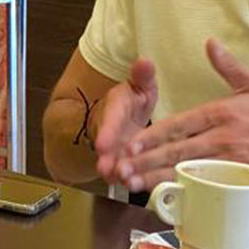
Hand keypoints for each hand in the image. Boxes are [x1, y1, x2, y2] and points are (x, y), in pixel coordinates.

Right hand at [91, 58, 158, 182]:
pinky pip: (123, 172)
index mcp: (115, 108)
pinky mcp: (123, 162)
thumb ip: (142, 76)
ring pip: (113, 162)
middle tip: (108, 168)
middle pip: (107, 145)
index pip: (110, 119)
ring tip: (122, 181)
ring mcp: (115, 149)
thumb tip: (145, 61)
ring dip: (116, 172)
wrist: (121, 118)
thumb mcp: (140, 85)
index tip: (103, 143)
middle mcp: (110, 130)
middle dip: (108, 158)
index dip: (107, 132)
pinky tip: (134, 188)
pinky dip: (127, 180)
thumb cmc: (133, 101)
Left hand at [112, 39, 248, 192]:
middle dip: (146, 161)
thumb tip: (210, 42)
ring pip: (187, 170)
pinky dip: (184, 192)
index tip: (131, 144)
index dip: (153, 136)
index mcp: (220, 113)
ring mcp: (230, 161)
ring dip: (158, 178)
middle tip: (121, 168)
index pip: (179, 125)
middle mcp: (222, 137)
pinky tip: (165, 197)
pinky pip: (206, 186)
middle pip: (177, 150)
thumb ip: (227, 67)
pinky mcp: (237, 179)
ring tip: (133, 184)